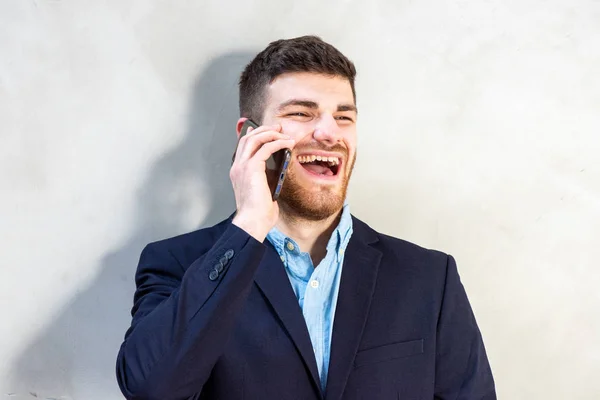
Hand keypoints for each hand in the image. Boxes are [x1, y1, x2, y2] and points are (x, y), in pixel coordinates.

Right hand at [230, 124, 294, 241]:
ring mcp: (242, 166)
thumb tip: (279, 170)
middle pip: (248, 138)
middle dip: (264, 130)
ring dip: (271, 133)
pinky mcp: (251, 168)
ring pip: (255, 139)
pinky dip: (278, 143)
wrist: (253, 221)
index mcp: (238, 172)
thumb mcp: (264, 191)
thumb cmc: (259, 213)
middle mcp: (237, 167)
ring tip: (284, 134)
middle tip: (278, 128)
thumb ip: (267, 179)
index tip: (265, 131)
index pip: (243, 147)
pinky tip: (287, 144)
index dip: (254, 136)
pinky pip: (266, 148)